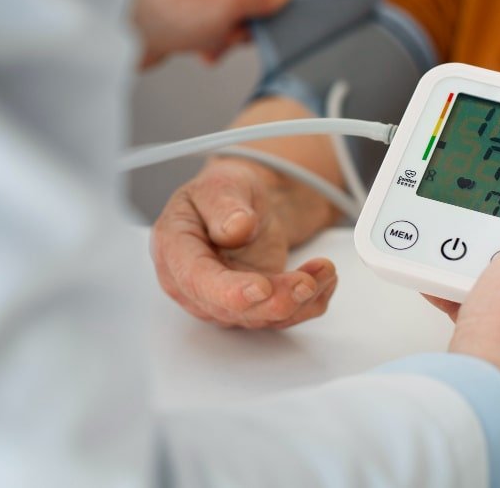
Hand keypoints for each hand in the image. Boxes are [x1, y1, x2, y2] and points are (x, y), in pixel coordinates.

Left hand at [132, 0, 293, 68]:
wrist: (133, 32)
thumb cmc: (178, 11)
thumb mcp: (233, 1)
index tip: (274, 14)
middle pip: (249, 5)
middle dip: (245, 26)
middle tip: (234, 30)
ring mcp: (198, 1)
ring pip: (231, 25)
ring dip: (226, 40)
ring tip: (211, 43)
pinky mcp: (186, 22)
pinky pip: (211, 37)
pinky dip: (210, 47)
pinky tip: (200, 51)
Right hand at [150, 158, 337, 328]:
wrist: (244, 203)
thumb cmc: (224, 193)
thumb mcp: (221, 183)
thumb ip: (223, 204)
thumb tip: (235, 228)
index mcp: (174, 248)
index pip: (196, 279)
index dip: (228, 291)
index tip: (261, 287)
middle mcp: (194, 283)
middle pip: (230, 308)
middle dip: (273, 300)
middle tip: (306, 283)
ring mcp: (223, 299)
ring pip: (259, 317)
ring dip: (297, 301)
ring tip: (324, 272)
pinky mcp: (252, 306)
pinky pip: (281, 316)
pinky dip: (308, 303)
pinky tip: (324, 279)